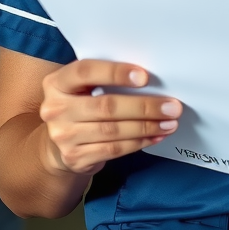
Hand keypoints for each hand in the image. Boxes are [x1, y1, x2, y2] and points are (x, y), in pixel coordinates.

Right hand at [39, 60, 181, 175]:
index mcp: (58, 82)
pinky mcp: (74, 158)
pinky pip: (112, 150)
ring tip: (170, 123)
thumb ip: (105, 78)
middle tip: (172, 107)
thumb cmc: (81, 103)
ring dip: (146, 127)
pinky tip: (155, 136)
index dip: (116, 73)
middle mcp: (56, 109)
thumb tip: (151, 79)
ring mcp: (63, 136)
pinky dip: (138, 142)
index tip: (145, 77)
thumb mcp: (84, 85)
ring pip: (113, 131)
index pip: (86, 71)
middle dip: (144, 107)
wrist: (57, 143)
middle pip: (106, 106)